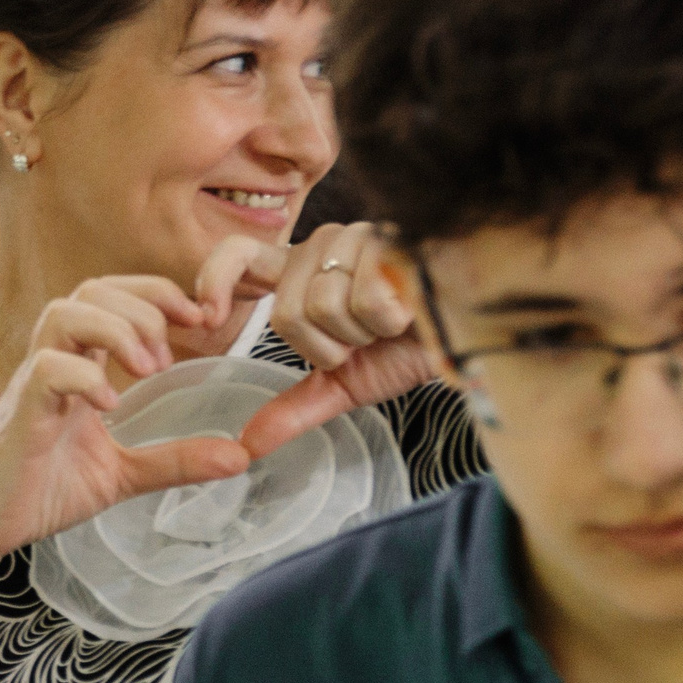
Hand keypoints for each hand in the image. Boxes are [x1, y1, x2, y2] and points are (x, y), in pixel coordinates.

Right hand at [0, 293, 248, 578]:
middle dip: (143, 306)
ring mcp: (32, 384)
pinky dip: (85, 377)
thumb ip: (174, 460)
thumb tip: (241, 456)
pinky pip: (47, 369)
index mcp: (77, 366)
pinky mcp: (20, 414)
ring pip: (64, 313)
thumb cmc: (38, 491)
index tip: (200, 320)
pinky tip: (110, 405)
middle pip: (91, 289)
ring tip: (146, 370)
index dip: (157, 294)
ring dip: (115, 330)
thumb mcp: (122, 474)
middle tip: (173, 351)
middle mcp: (52, 363)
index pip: (112, 295)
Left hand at [196, 224, 434, 457]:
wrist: (477, 331)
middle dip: (329, 346)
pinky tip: (412, 308)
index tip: (205, 318)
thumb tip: (246, 446)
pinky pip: (365, 299)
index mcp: (299, 269)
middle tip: (367, 337)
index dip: (213, 281)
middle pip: (286, 314)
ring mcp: (356, 235)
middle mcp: (321, 244)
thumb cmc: (410, 347)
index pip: (237, 256)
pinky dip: (393, 319)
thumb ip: (294, 409)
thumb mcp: (345, 383)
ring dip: (364, 332)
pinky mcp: (392, 237)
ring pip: (323, 307)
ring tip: (394, 320)